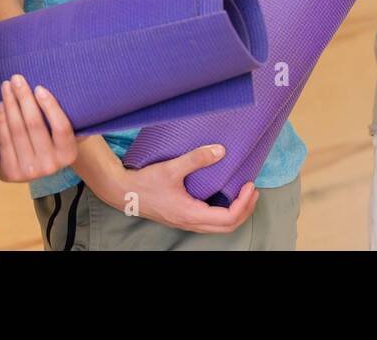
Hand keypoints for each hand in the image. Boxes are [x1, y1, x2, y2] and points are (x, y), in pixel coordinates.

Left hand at [0, 75, 77, 182]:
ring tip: (6, 87)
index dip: (50, 106)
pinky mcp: (11, 172)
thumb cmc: (53, 141)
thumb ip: (65, 117)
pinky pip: (4, 141)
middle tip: (16, 79)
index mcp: (68, 154)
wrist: (36, 168)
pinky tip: (1, 105)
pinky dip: (1, 120)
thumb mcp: (64, 134)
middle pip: (34, 125)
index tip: (39, 87)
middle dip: (24, 98)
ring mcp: (29, 171)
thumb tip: (56, 86)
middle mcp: (50, 165)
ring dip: (10, 105)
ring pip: (17, 131)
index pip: (61, 127)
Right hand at [98, 144, 257, 233]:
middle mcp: (191, 223)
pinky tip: (224, 196)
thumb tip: (221, 150)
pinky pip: (210, 222)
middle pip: (228, 227)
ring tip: (244, 194)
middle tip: (253, 190)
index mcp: (191, 214)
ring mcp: (187, 222)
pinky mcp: (183, 218)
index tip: (249, 185)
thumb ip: (196, 158)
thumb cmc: (145, 182)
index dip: (244, 203)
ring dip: (236, 212)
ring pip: (219, 227)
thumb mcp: (172, 167)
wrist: (123, 192)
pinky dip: (223, 212)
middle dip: (245, 210)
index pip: (228, 218)